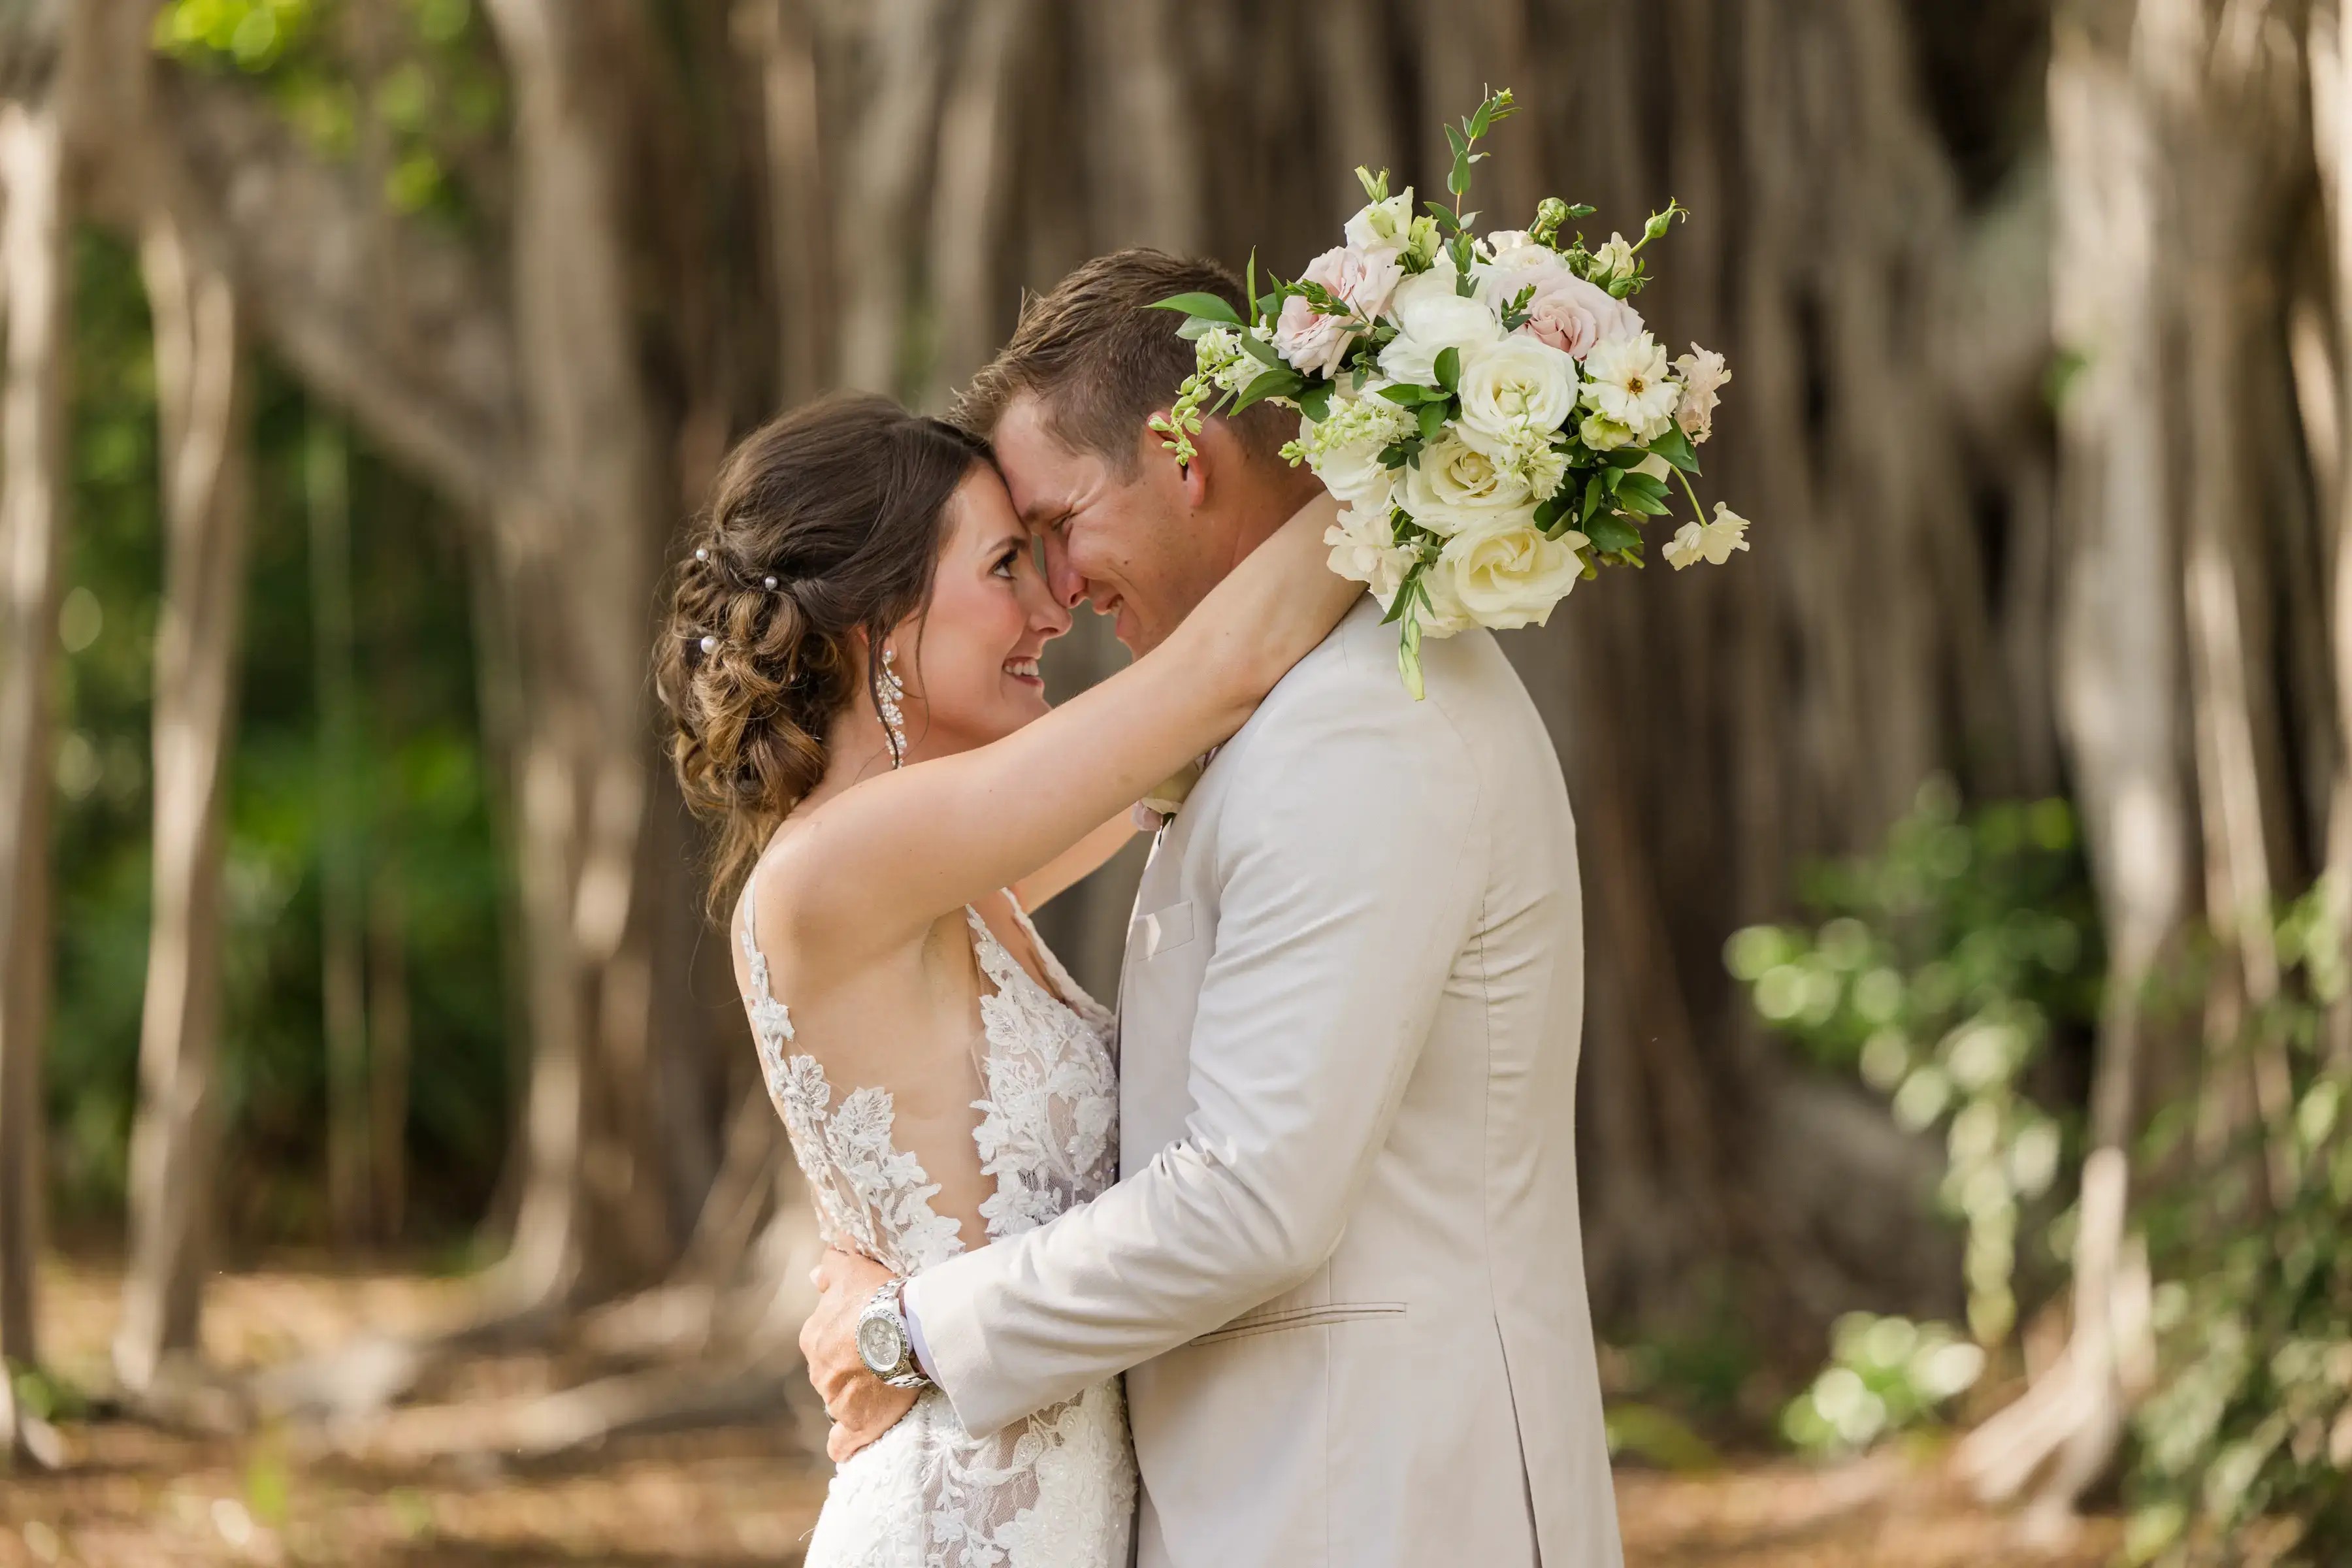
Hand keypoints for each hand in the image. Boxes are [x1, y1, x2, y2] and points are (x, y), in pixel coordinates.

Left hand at [800, 1247, 918, 1463]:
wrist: (907, 1330)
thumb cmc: (880, 1297)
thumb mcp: (853, 1270)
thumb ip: (831, 1267)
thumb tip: (814, 1274)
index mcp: (814, 1336)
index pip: (825, 1343)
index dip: (847, 1341)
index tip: (870, 1337)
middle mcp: (818, 1370)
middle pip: (832, 1373)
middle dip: (851, 1369)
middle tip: (882, 1361)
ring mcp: (835, 1400)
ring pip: (841, 1401)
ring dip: (857, 1398)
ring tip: (887, 1389)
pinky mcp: (856, 1425)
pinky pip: (842, 1444)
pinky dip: (845, 1445)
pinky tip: (851, 1446)